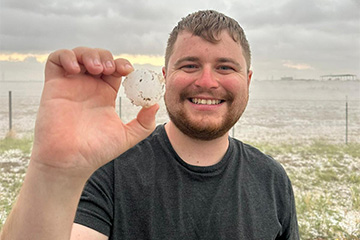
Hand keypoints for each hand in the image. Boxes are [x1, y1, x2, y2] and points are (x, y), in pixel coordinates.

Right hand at [31, 47, 158, 178]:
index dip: (122, 64)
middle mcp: (88, 88)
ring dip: (89, 54)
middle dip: (106, 57)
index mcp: (105, 95)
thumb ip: (144, 123)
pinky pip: (56, 60)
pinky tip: (76, 68)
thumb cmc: (96, 151)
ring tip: (96, 68)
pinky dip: (66, 56)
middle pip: (98, 58)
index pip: (115, 69)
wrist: (71, 161)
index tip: (129, 71)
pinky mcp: (53, 85)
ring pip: (79, 55)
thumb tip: (156, 105)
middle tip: (110, 69)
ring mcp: (71, 85)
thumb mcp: (127, 136)